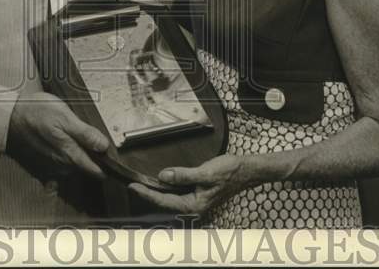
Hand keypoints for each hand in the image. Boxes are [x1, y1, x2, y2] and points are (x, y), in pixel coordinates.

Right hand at [6, 92, 108, 179]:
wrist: (8, 118)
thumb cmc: (36, 112)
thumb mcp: (65, 116)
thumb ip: (85, 133)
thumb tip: (104, 146)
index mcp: (70, 155)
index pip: (96, 171)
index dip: (107, 165)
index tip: (112, 157)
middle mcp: (61, 167)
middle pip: (86, 169)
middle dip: (92, 157)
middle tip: (90, 138)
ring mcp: (51, 169)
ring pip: (72, 167)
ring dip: (76, 156)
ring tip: (71, 136)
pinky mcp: (41, 167)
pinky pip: (58, 168)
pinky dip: (62, 159)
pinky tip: (59, 144)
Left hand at [127, 154, 255, 213]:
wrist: (245, 171)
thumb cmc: (229, 172)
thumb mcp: (205, 172)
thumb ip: (183, 175)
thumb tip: (163, 176)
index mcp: (195, 205)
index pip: (164, 201)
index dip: (147, 194)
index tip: (133, 187)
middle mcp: (193, 207)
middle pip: (165, 203)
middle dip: (149, 195)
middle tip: (133, 186)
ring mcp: (195, 202)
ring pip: (170, 199)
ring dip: (156, 192)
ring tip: (141, 185)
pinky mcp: (196, 195)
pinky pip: (177, 194)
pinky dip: (166, 189)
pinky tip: (160, 182)